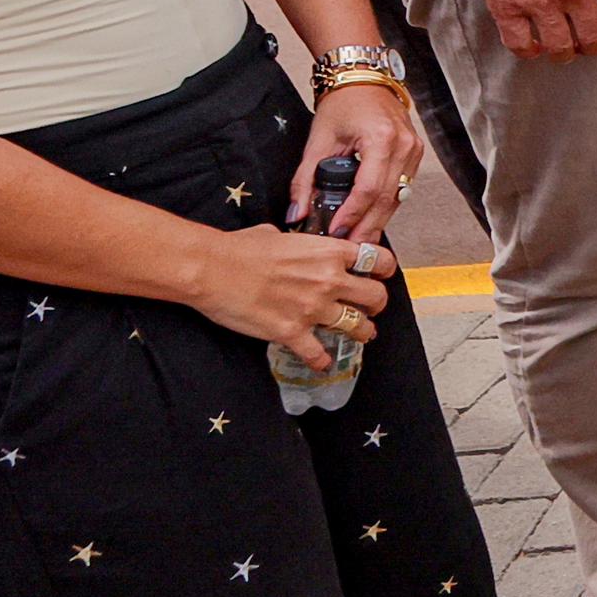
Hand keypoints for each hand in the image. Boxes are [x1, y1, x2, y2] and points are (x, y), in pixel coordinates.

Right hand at [188, 224, 389, 374]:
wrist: (212, 269)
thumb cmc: (239, 248)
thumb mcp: (278, 234)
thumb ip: (298, 243)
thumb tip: (293, 244)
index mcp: (328, 252)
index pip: (378, 260)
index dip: (384, 269)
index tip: (380, 275)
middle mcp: (328, 281)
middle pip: (376, 297)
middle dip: (377, 305)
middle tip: (371, 308)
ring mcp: (312, 309)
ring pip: (357, 327)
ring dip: (362, 332)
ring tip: (361, 335)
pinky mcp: (292, 332)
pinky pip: (318, 354)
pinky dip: (322, 360)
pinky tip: (322, 362)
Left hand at [290, 80, 423, 249]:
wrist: (363, 78)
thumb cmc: (343, 103)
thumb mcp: (318, 140)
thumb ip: (304, 179)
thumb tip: (297, 213)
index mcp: (381, 139)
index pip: (369, 189)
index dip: (353, 215)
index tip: (337, 232)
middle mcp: (404, 146)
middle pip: (387, 199)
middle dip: (367, 228)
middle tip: (350, 251)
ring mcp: (414, 150)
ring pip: (398, 198)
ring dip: (378, 221)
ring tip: (359, 241)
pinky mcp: (415, 155)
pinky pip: (402, 189)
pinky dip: (385, 206)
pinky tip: (370, 220)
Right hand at [460, 0, 596, 60]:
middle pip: (595, 39)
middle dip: (593, 45)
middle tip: (585, 42)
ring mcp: (541, 1)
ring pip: (561, 49)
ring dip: (563, 53)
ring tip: (559, 47)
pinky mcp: (507, 6)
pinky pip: (521, 46)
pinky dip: (529, 51)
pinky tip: (531, 44)